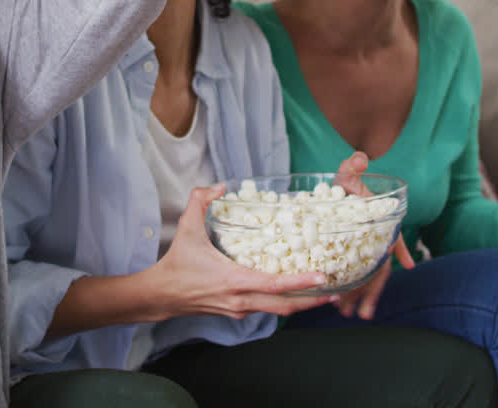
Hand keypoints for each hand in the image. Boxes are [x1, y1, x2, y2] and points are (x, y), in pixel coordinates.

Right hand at [144, 186, 336, 319]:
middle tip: (336, 291)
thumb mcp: (186, 228)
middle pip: (285, 306)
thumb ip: (199, 201)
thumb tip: (219, 186)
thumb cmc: (177, 263)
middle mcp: (241, 300)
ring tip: (323, 293)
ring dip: (301, 303)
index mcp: (234, 280)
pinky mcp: (237, 312)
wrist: (162, 296)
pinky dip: (284, 302)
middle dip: (312, 301)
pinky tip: (294, 292)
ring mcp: (240, 309)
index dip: (301, 282)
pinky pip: (267, 309)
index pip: (274, 285)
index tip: (323, 277)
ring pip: (278, 311)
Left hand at [331, 152, 413, 319]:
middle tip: (361, 313)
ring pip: (366, 277)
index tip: (408, 264)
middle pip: (378, 268)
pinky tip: (341, 305)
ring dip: (359, 297)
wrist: (337, 190)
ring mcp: (362, 250)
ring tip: (350, 315)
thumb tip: (359, 158)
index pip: (392, 237)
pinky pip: (352, 275)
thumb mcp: (347, 174)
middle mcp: (374, 240)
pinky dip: (349, 290)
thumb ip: (353, 166)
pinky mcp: (349, 254)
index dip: (401, 249)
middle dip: (372, 291)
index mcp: (378, 223)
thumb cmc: (347, 184)